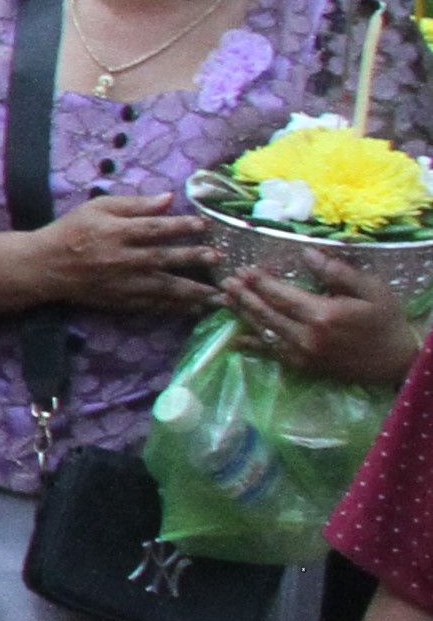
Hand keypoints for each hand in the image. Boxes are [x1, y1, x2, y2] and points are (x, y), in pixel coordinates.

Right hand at [29, 193, 230, 316]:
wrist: (44, 266)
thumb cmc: (72, 231)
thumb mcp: (98, 208)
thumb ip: (134, 204)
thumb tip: (169, 198)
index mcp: (116, 232)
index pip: (155, 228)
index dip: (182, 226)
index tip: (205, 225)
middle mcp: (121, 259)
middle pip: (163, 258)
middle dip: (192, 259)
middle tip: (218, 259)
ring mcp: (122, 283)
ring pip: (163, 288)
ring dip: (193, 291)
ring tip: (218, 294)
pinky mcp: (120, 301)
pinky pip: (152, 305)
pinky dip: (175, 308)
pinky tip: (195, 308)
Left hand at [230, 256, 419, 388]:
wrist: (398, 360)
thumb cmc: (386, 320)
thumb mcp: (372, 290)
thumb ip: (338, 272)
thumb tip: (308, 254)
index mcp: (323, 315)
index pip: (281, 295)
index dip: (259, 282)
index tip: (243, 269)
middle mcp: (307, 336)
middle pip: (266, 313)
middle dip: (243, 296)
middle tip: (225, 281)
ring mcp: (303, 354)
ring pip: (265, 332)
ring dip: (242, 315)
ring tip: (223, 300)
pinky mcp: (304, 366)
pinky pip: (272, 353)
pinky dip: (253, 344)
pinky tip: (237, 338)